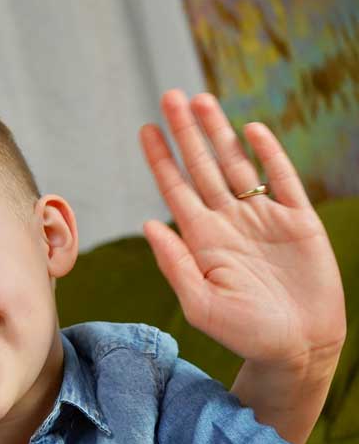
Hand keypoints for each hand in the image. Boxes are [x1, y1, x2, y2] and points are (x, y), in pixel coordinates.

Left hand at [139, 90, 344, 370]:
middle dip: (186, 132)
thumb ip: (175, 263)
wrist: (298, 347)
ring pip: (237, 164)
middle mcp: (228, 221)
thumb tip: (148, 223)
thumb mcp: (201, 303)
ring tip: (201, 100)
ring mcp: (263, 217)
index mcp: (201, 238)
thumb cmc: (245, 333)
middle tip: (169, 96)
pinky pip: (281, 178)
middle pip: (202, 166)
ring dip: (219, 132)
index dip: (161, 158)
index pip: (175, 188)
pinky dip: (268, 153)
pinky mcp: (298, 220)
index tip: (145, 129)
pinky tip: (251, 130)